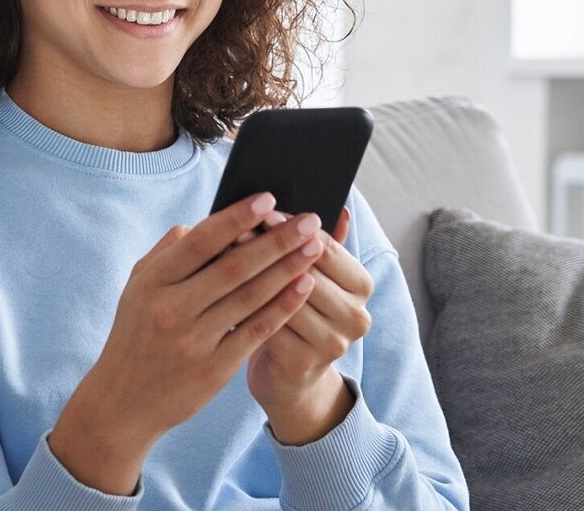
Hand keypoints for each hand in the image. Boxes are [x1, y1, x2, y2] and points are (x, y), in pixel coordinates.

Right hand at [49, 192, 325, 493]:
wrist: (123, 402)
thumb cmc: (136, 331)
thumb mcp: (138, 285)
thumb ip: (170, 250)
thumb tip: (208, 222)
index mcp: (153, 281)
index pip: (200, 242)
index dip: (236, 218)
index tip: (268, 199)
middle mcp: (172, 309)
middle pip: (234, 267)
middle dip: (276, 240)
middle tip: (309, 219)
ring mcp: (194, 341)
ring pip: (251, 297)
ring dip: (288, 269)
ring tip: (315, 247)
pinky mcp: (214, 369)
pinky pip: (256, 331)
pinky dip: (282, 306)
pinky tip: (304, 286)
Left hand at [243, 206, 373, 441]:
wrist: (290, 376)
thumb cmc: (298, 311)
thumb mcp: (315, 275)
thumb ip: (324, 243)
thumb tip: (338, 206)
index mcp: (361, 284)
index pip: (326, 246)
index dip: (291, 228)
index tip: (263, 209)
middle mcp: (356, 315)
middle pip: (307, 270)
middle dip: (269, 248)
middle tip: (238, 228)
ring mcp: (332, 342)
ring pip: (286, 298)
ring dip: (253, 274)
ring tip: (225, 253)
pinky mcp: (303, 363)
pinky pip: (268, 325)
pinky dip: (245, 304)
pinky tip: (222, 289)